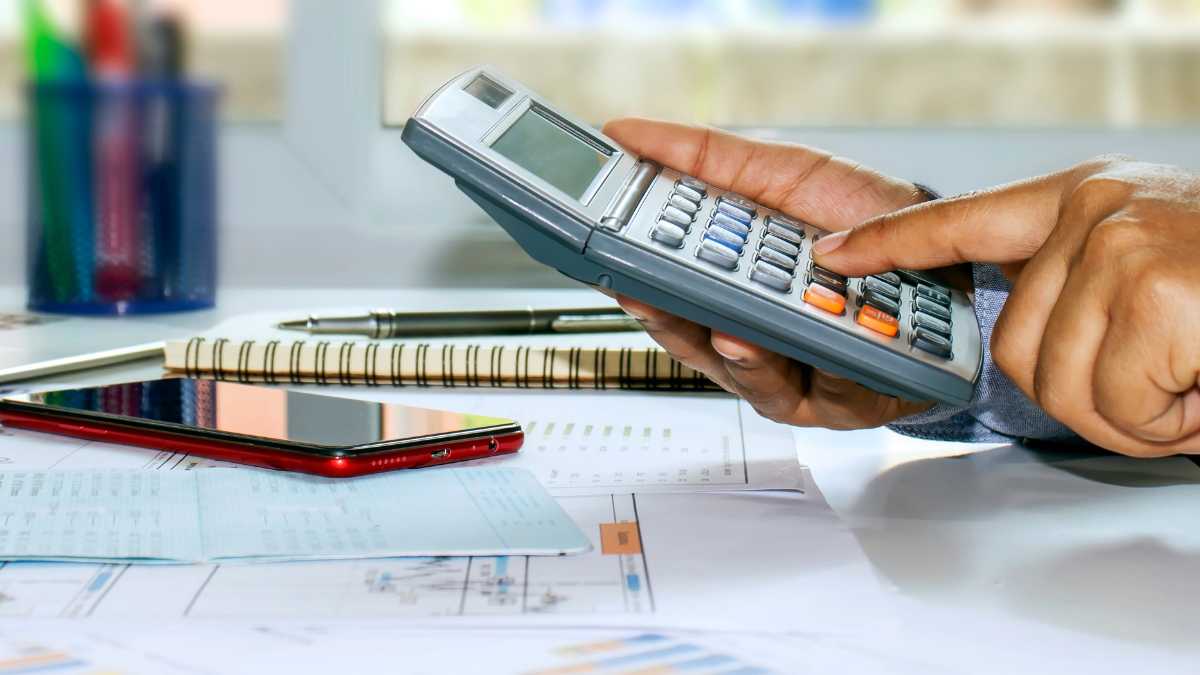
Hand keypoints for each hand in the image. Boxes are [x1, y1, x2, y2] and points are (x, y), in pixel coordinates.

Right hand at [602, 118, 933, 428]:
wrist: (945, 242)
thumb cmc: (859, 215)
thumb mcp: (777, 173)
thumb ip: (703, 157)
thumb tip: (628, 134)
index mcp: (732, 295)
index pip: (671, 304)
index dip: (642, 291)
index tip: (618, 271)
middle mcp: (760, 343)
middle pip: (701, 351)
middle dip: (677, 327)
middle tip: (654, 298)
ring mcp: (804, 376)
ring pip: (756, 382)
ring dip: (742, 357)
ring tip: (733, 329)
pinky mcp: (853, 399)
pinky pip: (829, 395)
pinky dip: (820, 373)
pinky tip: (814, 352)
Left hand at [813, 156, 1199, 455]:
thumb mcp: (1163, 269)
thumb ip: (1084, 290)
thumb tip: (1030, 347)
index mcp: (1090, 202)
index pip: (966, 221)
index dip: (894, 244)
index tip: (837, 256)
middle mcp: (1095, 212)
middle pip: (1014, 351)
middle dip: (1089, 397)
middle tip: (1166, 384)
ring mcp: (1119, 244)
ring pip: (1060, 387)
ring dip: (1136, 416)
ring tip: (1196, 381)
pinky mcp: (1155, 289)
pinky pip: (1115, 402)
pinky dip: (1170, 423)